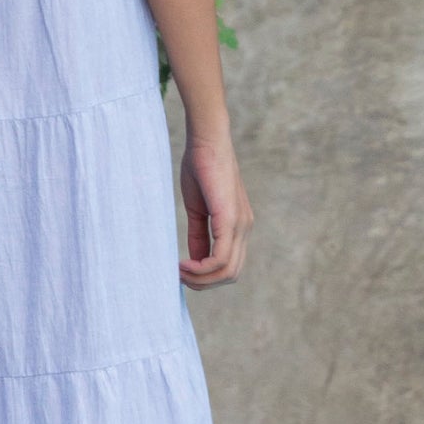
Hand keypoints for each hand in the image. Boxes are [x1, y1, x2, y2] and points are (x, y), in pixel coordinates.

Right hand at [179, 133, 253, 288]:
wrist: (207, 140)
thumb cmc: (200, 167)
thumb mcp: (197, 208)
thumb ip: (199, 234)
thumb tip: (195, 259)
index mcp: (238, 225)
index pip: (229, 265)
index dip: (205, 276)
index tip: (181, 271)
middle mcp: (244, 228)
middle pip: (230, 274)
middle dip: (203, 283)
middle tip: (179, 277)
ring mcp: (240, 225)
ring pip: (227, 271)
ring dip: (201, 279)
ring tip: (179, 272)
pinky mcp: (230, 219)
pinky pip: (220, 257)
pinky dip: (201, 267)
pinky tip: (183, 264)